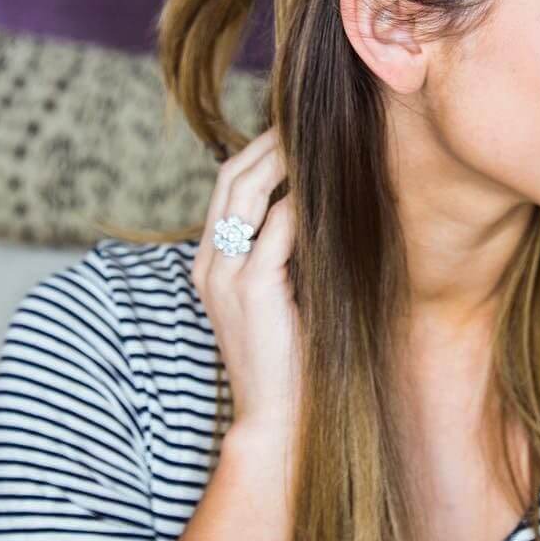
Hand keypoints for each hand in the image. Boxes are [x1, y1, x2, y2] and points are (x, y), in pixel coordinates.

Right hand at [191, 126, 301, 437]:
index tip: (296, 133)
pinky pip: (278, 227)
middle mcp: (209, 263)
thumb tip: (316, 202)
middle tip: (309, 122)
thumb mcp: (280, 293)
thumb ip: (285, 251)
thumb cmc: (288, 354)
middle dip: (271, 144)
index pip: (228, 187)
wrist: (278, 419)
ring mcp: (225, 275)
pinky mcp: (251, 287)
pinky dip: (304, 202)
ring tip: (321, 140)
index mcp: (210, 262)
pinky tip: (330, 186)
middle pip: (234, 178)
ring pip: (250, 193)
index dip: (260, 153)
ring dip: (287, 161)